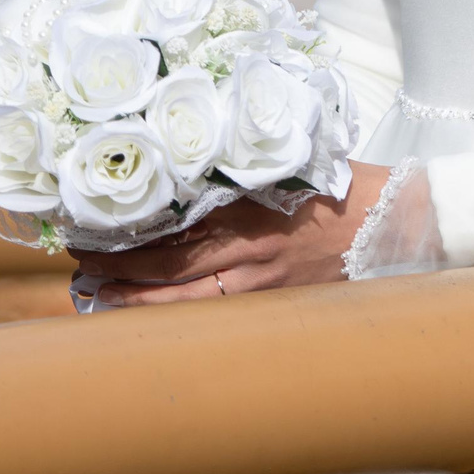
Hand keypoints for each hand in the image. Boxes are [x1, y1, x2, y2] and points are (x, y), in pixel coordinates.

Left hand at [72, 162, 393, 305]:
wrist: (394, 221)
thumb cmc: (338, 184)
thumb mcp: (283, 162)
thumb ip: (236, 164)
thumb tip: (183, 158)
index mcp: (248, 202)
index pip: (175, 219)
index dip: (129, 228)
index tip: (92, 223)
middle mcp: (249, 245)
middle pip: (170, 265)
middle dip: (120, 268)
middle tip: (80, 263)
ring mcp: (262, 279)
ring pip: (187, 298)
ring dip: (140, 299)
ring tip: (100, 297)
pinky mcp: (276, 300)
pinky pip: (218, 311)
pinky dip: (180, 313)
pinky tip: (153, 315)